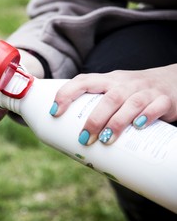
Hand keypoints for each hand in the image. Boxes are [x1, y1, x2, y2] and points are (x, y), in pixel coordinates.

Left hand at [51, 64, 176, 144]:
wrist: (172, 81)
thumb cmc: (133, 92)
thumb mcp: (114, 91)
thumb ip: (96, 107)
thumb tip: (70, 138)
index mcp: (108, 80)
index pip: (83, 80)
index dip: (67, 94)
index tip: (54, 112)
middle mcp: (125, 83)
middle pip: (108, 98)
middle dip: (94, 120)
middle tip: (84, 139)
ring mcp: (146, 90)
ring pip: (130, 104)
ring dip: (116, 123)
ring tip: (105, 140)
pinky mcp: (165, 100)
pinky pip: (156, 107)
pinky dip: (147, 116)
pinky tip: (138, 126)